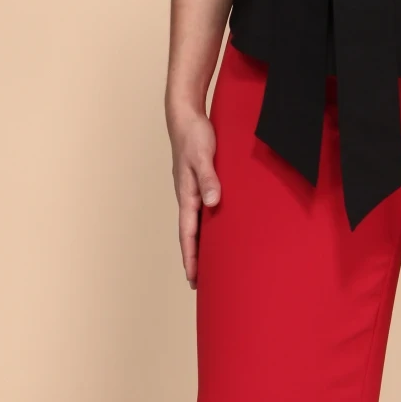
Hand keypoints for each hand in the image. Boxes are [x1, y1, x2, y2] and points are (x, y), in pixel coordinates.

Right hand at [168, 101, 220, 286]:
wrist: (186, 116)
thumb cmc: (194, 135)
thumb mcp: (203, 155)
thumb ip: (209, 178)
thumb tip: (212, 202)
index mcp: (187, 194)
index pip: (188, 233)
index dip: (191, 257)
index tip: (192, 278)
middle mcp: (187, 196)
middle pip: (189, 235)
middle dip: (193, 259)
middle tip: (198, 284)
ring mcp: (192, 191)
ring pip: (194, 225)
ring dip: (198, 246)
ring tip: (206, 266)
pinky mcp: (198, 184)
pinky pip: (201, 212)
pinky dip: (205, 227)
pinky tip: (214, 232)